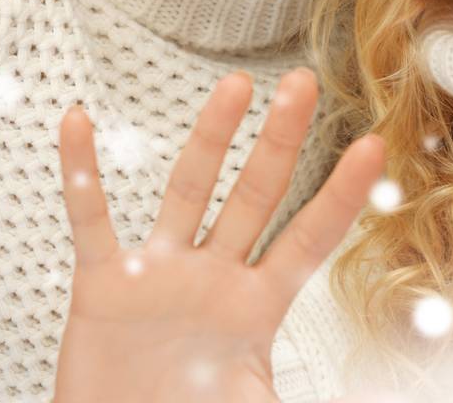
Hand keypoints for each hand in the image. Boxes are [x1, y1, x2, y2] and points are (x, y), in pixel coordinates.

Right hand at [52, 68, 385, 402]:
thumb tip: (371, 401)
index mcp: (256, 306)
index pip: (309, 238)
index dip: (340, 195)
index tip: (373, 146)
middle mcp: (213, 276)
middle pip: (255, 194)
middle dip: (281, 139)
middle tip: (305, 81)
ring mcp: (159, 273)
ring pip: (189, 188)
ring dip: (211, 136)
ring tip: (238, 83)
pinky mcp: (103, 285)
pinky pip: (91, 218)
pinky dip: (81, 171)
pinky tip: (79, 122)